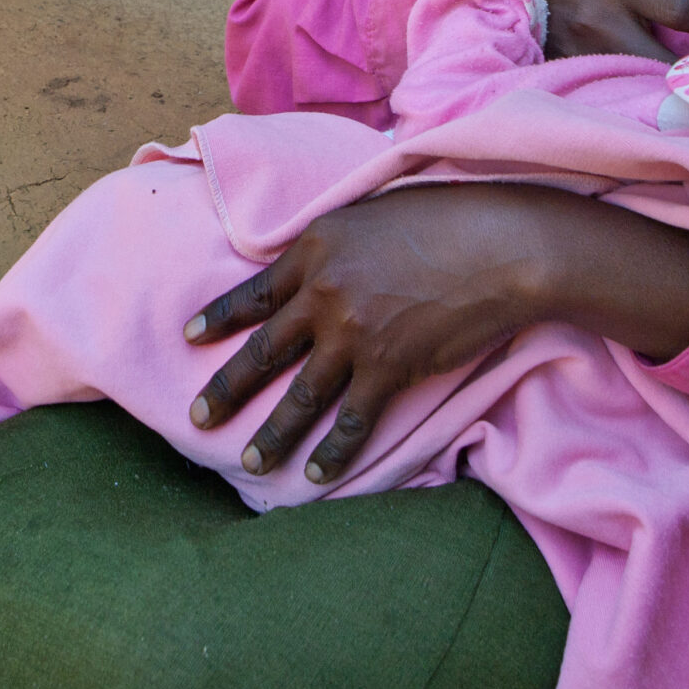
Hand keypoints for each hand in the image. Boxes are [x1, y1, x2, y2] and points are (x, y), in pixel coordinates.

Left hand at [185, 185, 688, 482]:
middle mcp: (322, 294)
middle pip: (264, 351)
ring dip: (272, 434)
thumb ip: (335, 244)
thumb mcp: (371, 212)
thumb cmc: (445, 217)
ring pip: (300, 396)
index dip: (219, 317)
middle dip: (226, 389)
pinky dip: (333, 452)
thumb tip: (314, 267)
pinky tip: (316, 476)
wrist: (498, 247)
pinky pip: (352, 421)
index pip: (255, 292)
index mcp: (314, 249)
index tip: (189, 337)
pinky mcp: (388, 369)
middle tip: (197, 418)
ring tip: (249, 462)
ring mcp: (353, 336)